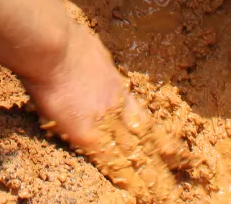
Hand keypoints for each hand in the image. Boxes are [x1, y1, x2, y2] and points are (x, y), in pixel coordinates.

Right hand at [23, 21, 181, 200]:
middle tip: (174, 185)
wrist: (54, 47)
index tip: (176, 154)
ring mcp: (104, 123)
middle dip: (159, 165)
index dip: (160, 140)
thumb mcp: (94, 55)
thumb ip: (98, 72)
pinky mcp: (87, 136)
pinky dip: (122, 178)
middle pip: (143, 143)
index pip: (144, 122)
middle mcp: (117, 109)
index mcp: (117, 90)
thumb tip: (97, 72)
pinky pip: (108, 162)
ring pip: (132, 155)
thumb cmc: (67, 41)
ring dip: (147, 177)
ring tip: (162, 194)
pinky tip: (134, 191)